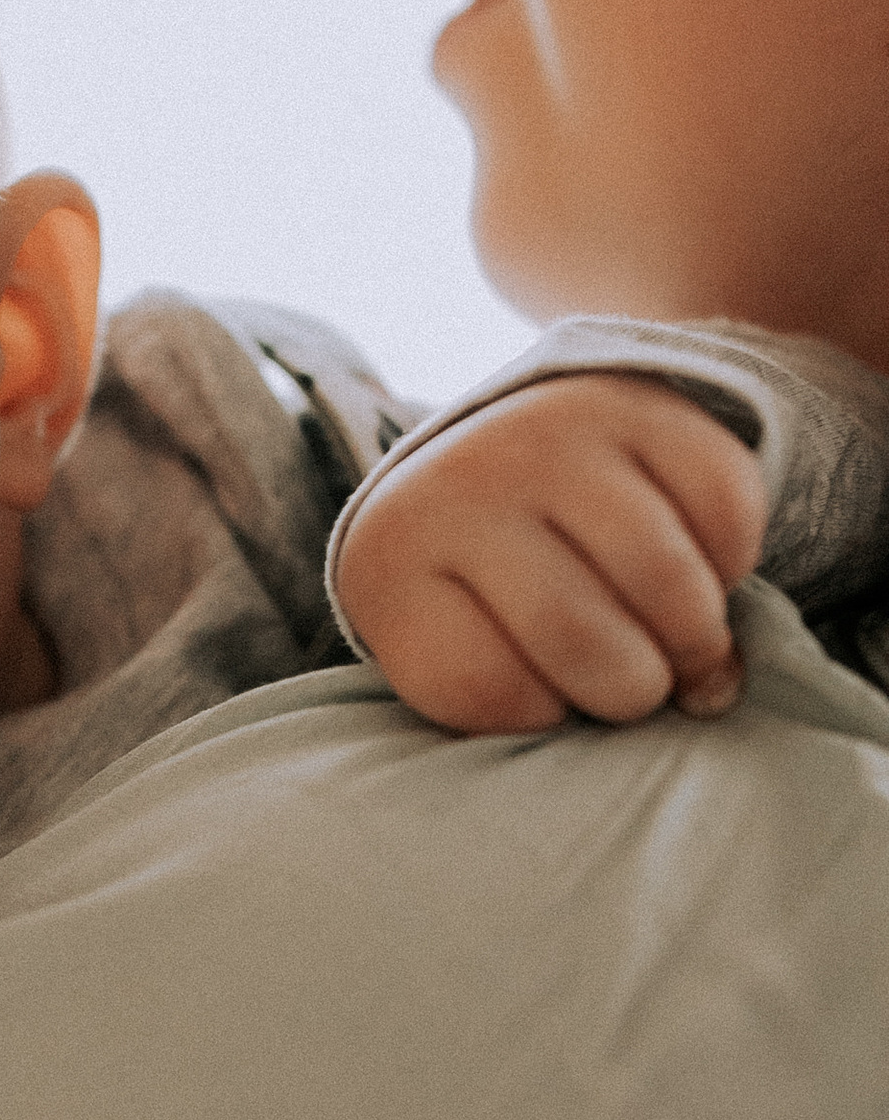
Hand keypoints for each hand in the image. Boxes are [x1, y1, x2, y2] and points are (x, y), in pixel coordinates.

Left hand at [336, 374, 767, 734]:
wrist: (502, 454)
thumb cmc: (486, 591)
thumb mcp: (465, 649)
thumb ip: (534, 703)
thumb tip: (706, 702)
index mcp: (390, 563)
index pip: (485, 688)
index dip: (534, 714)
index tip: (535, 689)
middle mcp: (461, 484)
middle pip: (583, 643)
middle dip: (632, 692)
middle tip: (633, 682)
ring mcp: (551, 435)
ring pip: (667, 582)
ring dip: (695, 638)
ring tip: (676, 642)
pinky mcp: (642, 405)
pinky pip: (727, 516)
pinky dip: (731, 562)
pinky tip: (691, 561)